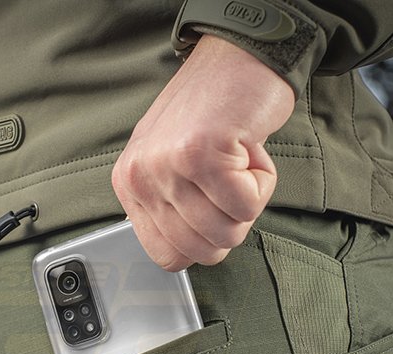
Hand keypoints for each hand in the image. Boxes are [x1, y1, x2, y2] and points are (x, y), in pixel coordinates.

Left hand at [112, 35, 294, 270]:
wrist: (238, 57)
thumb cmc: (211, 114)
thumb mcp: (170, 166)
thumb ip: (170, 210)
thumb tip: (187, 252)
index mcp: (129, 186)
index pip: (167, 256)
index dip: (202, 245)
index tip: (212, 212)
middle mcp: (140, 178)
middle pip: (200, 251)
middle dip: (230, 224)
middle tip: (230, 183)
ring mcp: (167, 166)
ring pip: (227, 232)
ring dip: (248, 201)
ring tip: (236, 162)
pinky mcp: (200, 154)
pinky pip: (247, 207)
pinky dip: (262, 183)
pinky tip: (247, 150)